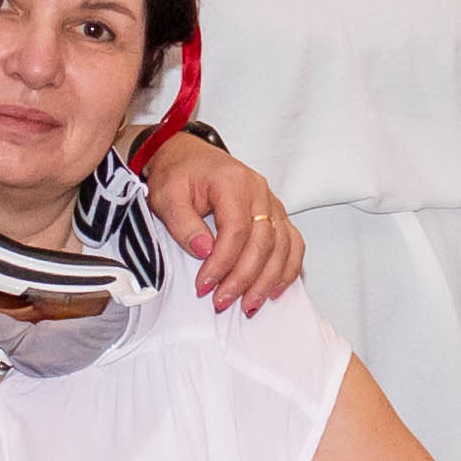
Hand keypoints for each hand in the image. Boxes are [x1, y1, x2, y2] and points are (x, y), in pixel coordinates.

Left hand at [140, 134, 305, 312]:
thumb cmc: (178, 173)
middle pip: (263, 242)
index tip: (204, 285)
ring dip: (267, 281)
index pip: (236, 230)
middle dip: (243, 278)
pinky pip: (293, 243)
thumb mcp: (167, 195)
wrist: (187, 155)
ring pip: (282, 247)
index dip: (222, 263)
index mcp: (233, 182)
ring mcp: (272, 203)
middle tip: (222, 301)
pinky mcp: (276, 214)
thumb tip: (205, 251)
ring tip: (248, 305)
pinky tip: (275, 289)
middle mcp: (259, 191)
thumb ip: (184, 224)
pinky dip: (288, 269)